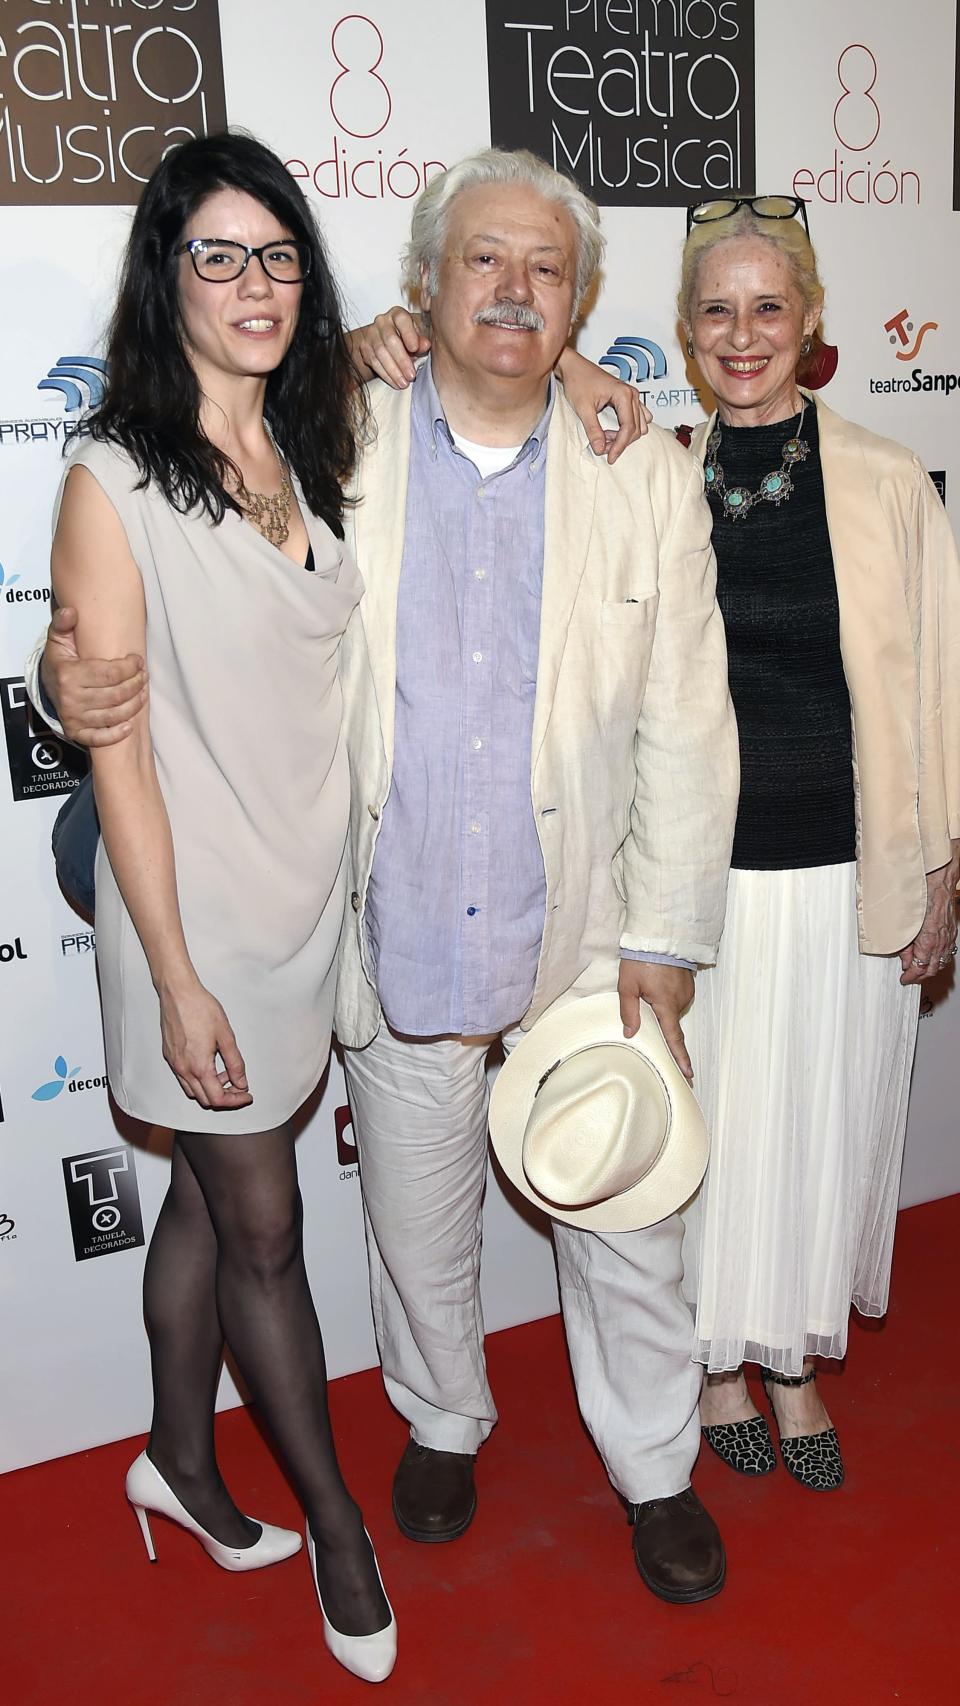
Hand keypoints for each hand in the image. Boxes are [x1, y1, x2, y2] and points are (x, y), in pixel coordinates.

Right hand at [41, 606, 145, 747]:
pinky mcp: (76, 732)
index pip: (109, 674)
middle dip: (135, 685)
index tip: (137, 661)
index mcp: (69, 675)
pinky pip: (99, 738)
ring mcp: (73, 717)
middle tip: (144, 676)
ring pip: (113, 715)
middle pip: (115, 695)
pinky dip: (116, 734)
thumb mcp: (59, 638)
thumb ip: (64, 623)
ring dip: (134, 705)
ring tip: (143, 693)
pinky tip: (130, 725)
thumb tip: (71, 612)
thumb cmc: (60, 660)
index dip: (129, 667)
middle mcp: (70, 699)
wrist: (46, 684)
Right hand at [159, 977, 252, 1110]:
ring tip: (225, 1073)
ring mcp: (174, 1064)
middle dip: (224, 1097)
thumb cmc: (201, 1008)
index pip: (218, 1099)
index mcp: (199, 1066)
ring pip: (193, 1091)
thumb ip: (235, 1063)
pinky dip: (199, 1079)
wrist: (178, 993)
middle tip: (239, 1086)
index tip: (246, 1095)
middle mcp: (184, 1069)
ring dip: (210, 1089)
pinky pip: (184, 1078)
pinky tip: (210, 1064)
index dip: (235, 1101)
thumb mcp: (226, 1036)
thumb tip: (241, 1082)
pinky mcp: (169, 1056)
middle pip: (205, 1099)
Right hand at [352, 306, 430, 387]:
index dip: (409, 334)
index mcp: (398, 314)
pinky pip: (373, 362)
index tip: (415, 348)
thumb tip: (425, 345)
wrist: (393, 344)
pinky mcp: (364, 347)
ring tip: (404, 383)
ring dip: (393, 371)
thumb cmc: (409, 340)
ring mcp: (371, 334)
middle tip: (411, 375)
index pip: (402, 320)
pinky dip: (385, 375)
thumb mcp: (419, 338)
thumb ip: (422, 342)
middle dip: (402, 360)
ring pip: (380, 353)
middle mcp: (382, 321)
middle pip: (390, 340)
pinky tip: (394, 382)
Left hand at [555, 347, 651, 463]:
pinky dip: (627, 428)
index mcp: (624, 395)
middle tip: (602, 446)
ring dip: (624, 436)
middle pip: (636, 429)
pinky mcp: (628, 398)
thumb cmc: (578, 381)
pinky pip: (637, 418)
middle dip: (620, 441)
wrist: (574, 367)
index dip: (620, 446)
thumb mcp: (583, 409)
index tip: (610, 458)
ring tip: (605, 436)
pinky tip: (612, 430)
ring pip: (639, 425)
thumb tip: (601, 449)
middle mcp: (632, 394)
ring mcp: (632, 396)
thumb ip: (593, 430)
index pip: (629, 428)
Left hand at [618, 959, 694, 1078]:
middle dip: (659, 1018)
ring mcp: (686, 991)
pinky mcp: (688, 982)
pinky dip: (667, 995)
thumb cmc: (642, 958)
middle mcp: (680, 1000)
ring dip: (662, 1004)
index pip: (674, 1037)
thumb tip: (630, 1033)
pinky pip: (677, 997)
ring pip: (673, 1008)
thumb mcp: (627, 985)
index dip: (680, 1057)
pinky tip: (658, 983)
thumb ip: (628, 1011)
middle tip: (645, 999)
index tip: (688, 1073)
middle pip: (670, 1021)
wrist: (659, 935)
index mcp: (666, 1004)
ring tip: (649, 986)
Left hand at [899, 844, 959, 982]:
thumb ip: (904, 943)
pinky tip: (932, 957)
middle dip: (920, 976)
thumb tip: (903, 958)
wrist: (938, 879)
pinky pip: (947, 951)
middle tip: (909, 977)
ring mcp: (948, 936)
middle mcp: (941, 941)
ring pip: (941, 961)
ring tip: (918, 969)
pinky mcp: (951, 931)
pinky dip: (939, 958)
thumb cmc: (922, 894)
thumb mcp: (905, 922)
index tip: (903, 979)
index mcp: (928, 940)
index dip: (910, 977)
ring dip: (929, 968)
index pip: (919, 968)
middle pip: (932, 968)